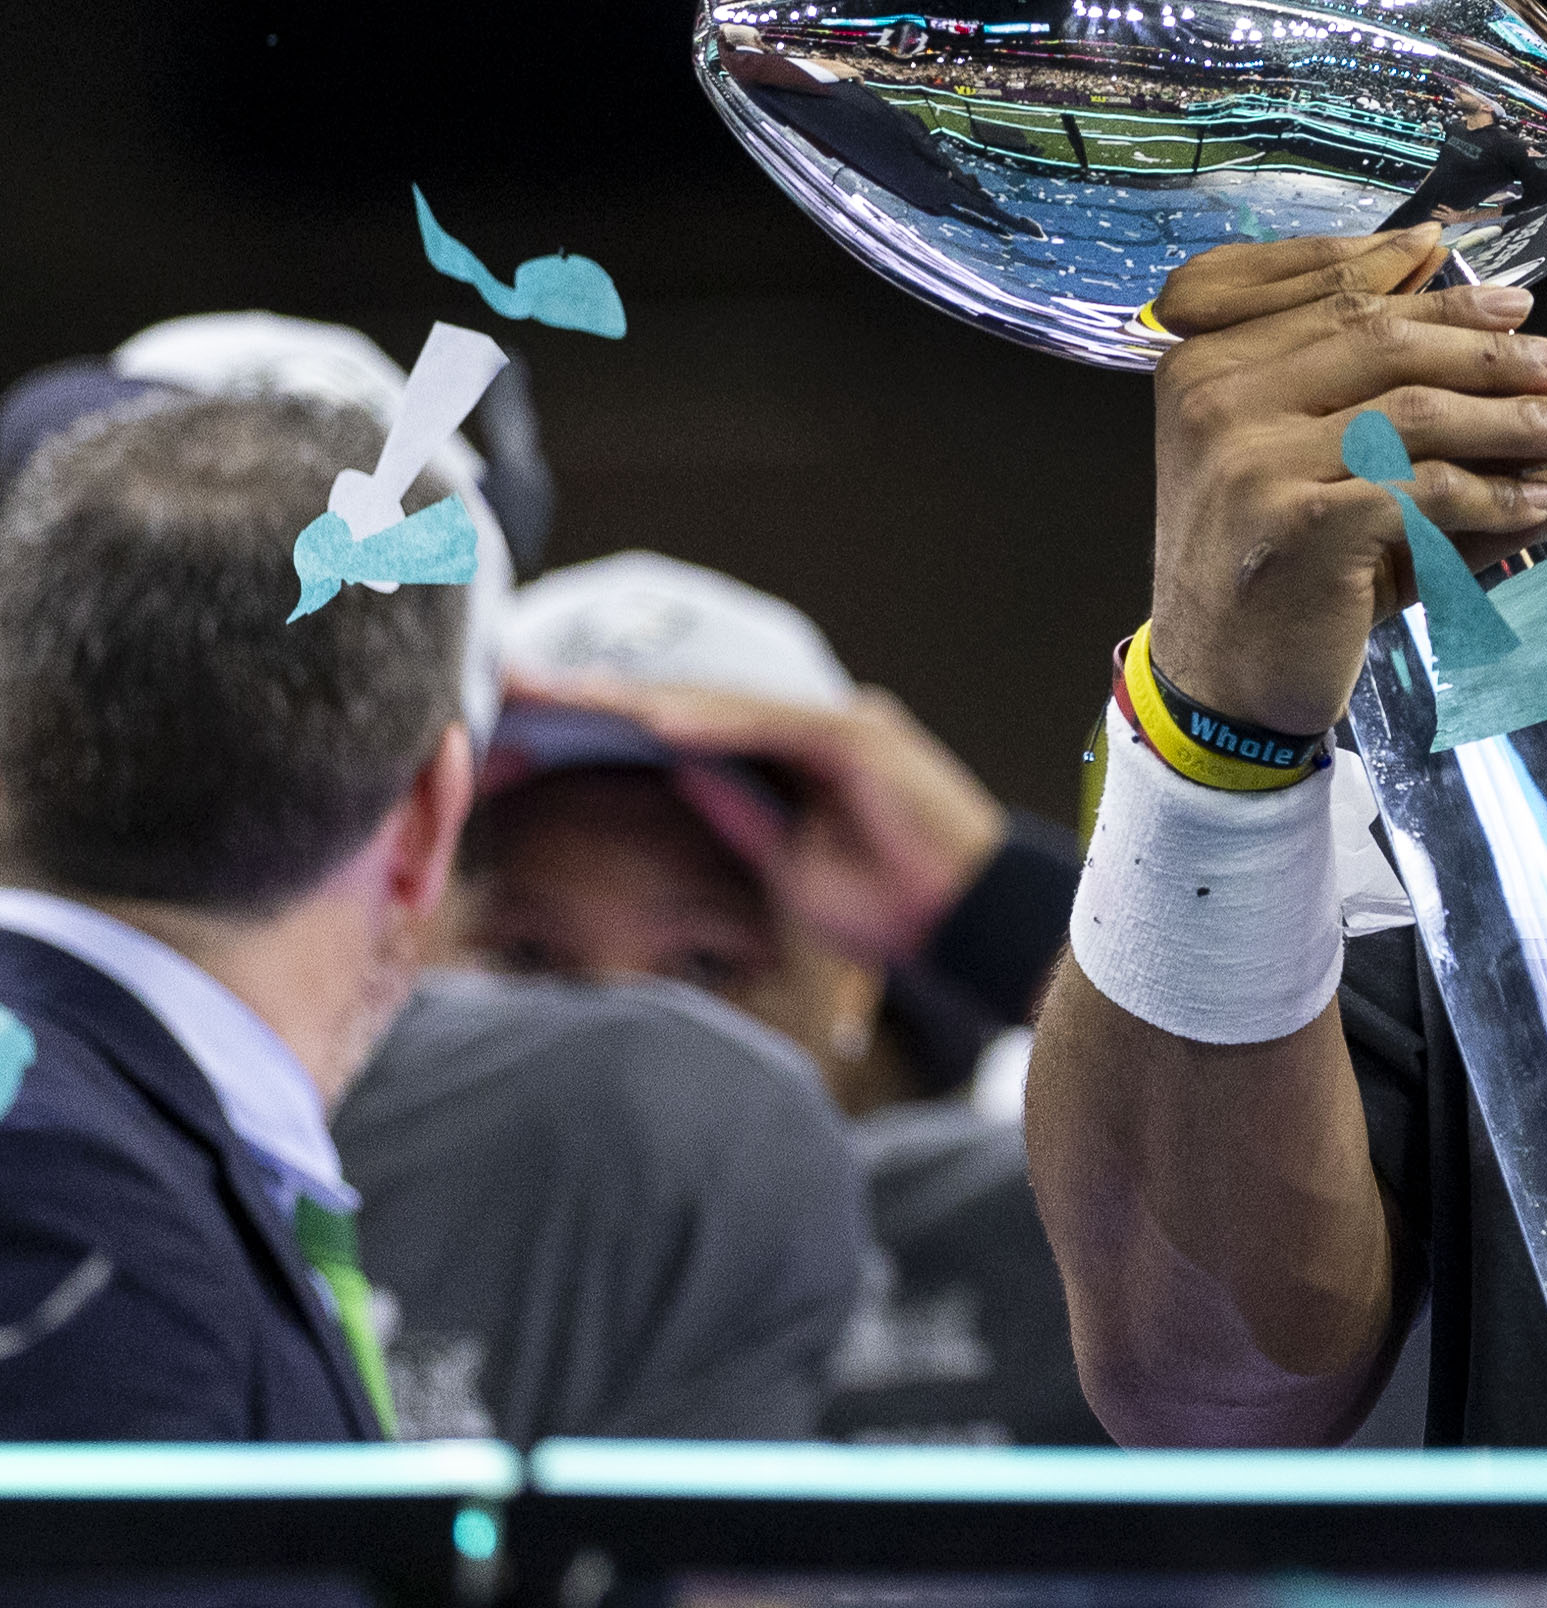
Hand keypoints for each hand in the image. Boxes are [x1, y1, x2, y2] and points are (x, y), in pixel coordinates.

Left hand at [510, 668, 1009, 965]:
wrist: (969, 922)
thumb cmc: (891, 905)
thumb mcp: (789, 862)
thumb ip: (738, 809)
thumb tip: (677, 766)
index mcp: (795, 757)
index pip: (687, 731)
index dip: (610, 724)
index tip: (533, 722)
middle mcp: (813, 727)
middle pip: (694, 706)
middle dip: (605, 699)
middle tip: (517, 685)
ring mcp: (840, 725)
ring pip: (725, 707)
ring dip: (642, 703)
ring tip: (565, 697)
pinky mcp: (861, 739)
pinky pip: (774, 725)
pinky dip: (715, 722)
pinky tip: (655, 720)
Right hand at [1147, 229, 1546, 737]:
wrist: (1220, 683)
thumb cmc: (1278, 561)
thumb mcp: (1318, 457)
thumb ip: (1384, 381)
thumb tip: (1507, 320)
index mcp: (1206, 358)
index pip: (1333, 296)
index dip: (1429, 293)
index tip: (1511, 303)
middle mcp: (1215, 395)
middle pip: (1381, 340)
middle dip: (1490, 351)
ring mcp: (1251, 459)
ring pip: (1414, 412)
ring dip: (1515, 420)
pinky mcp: (1300, 525)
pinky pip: (1426, 491)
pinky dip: (1498, 495)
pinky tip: (1543, 503)